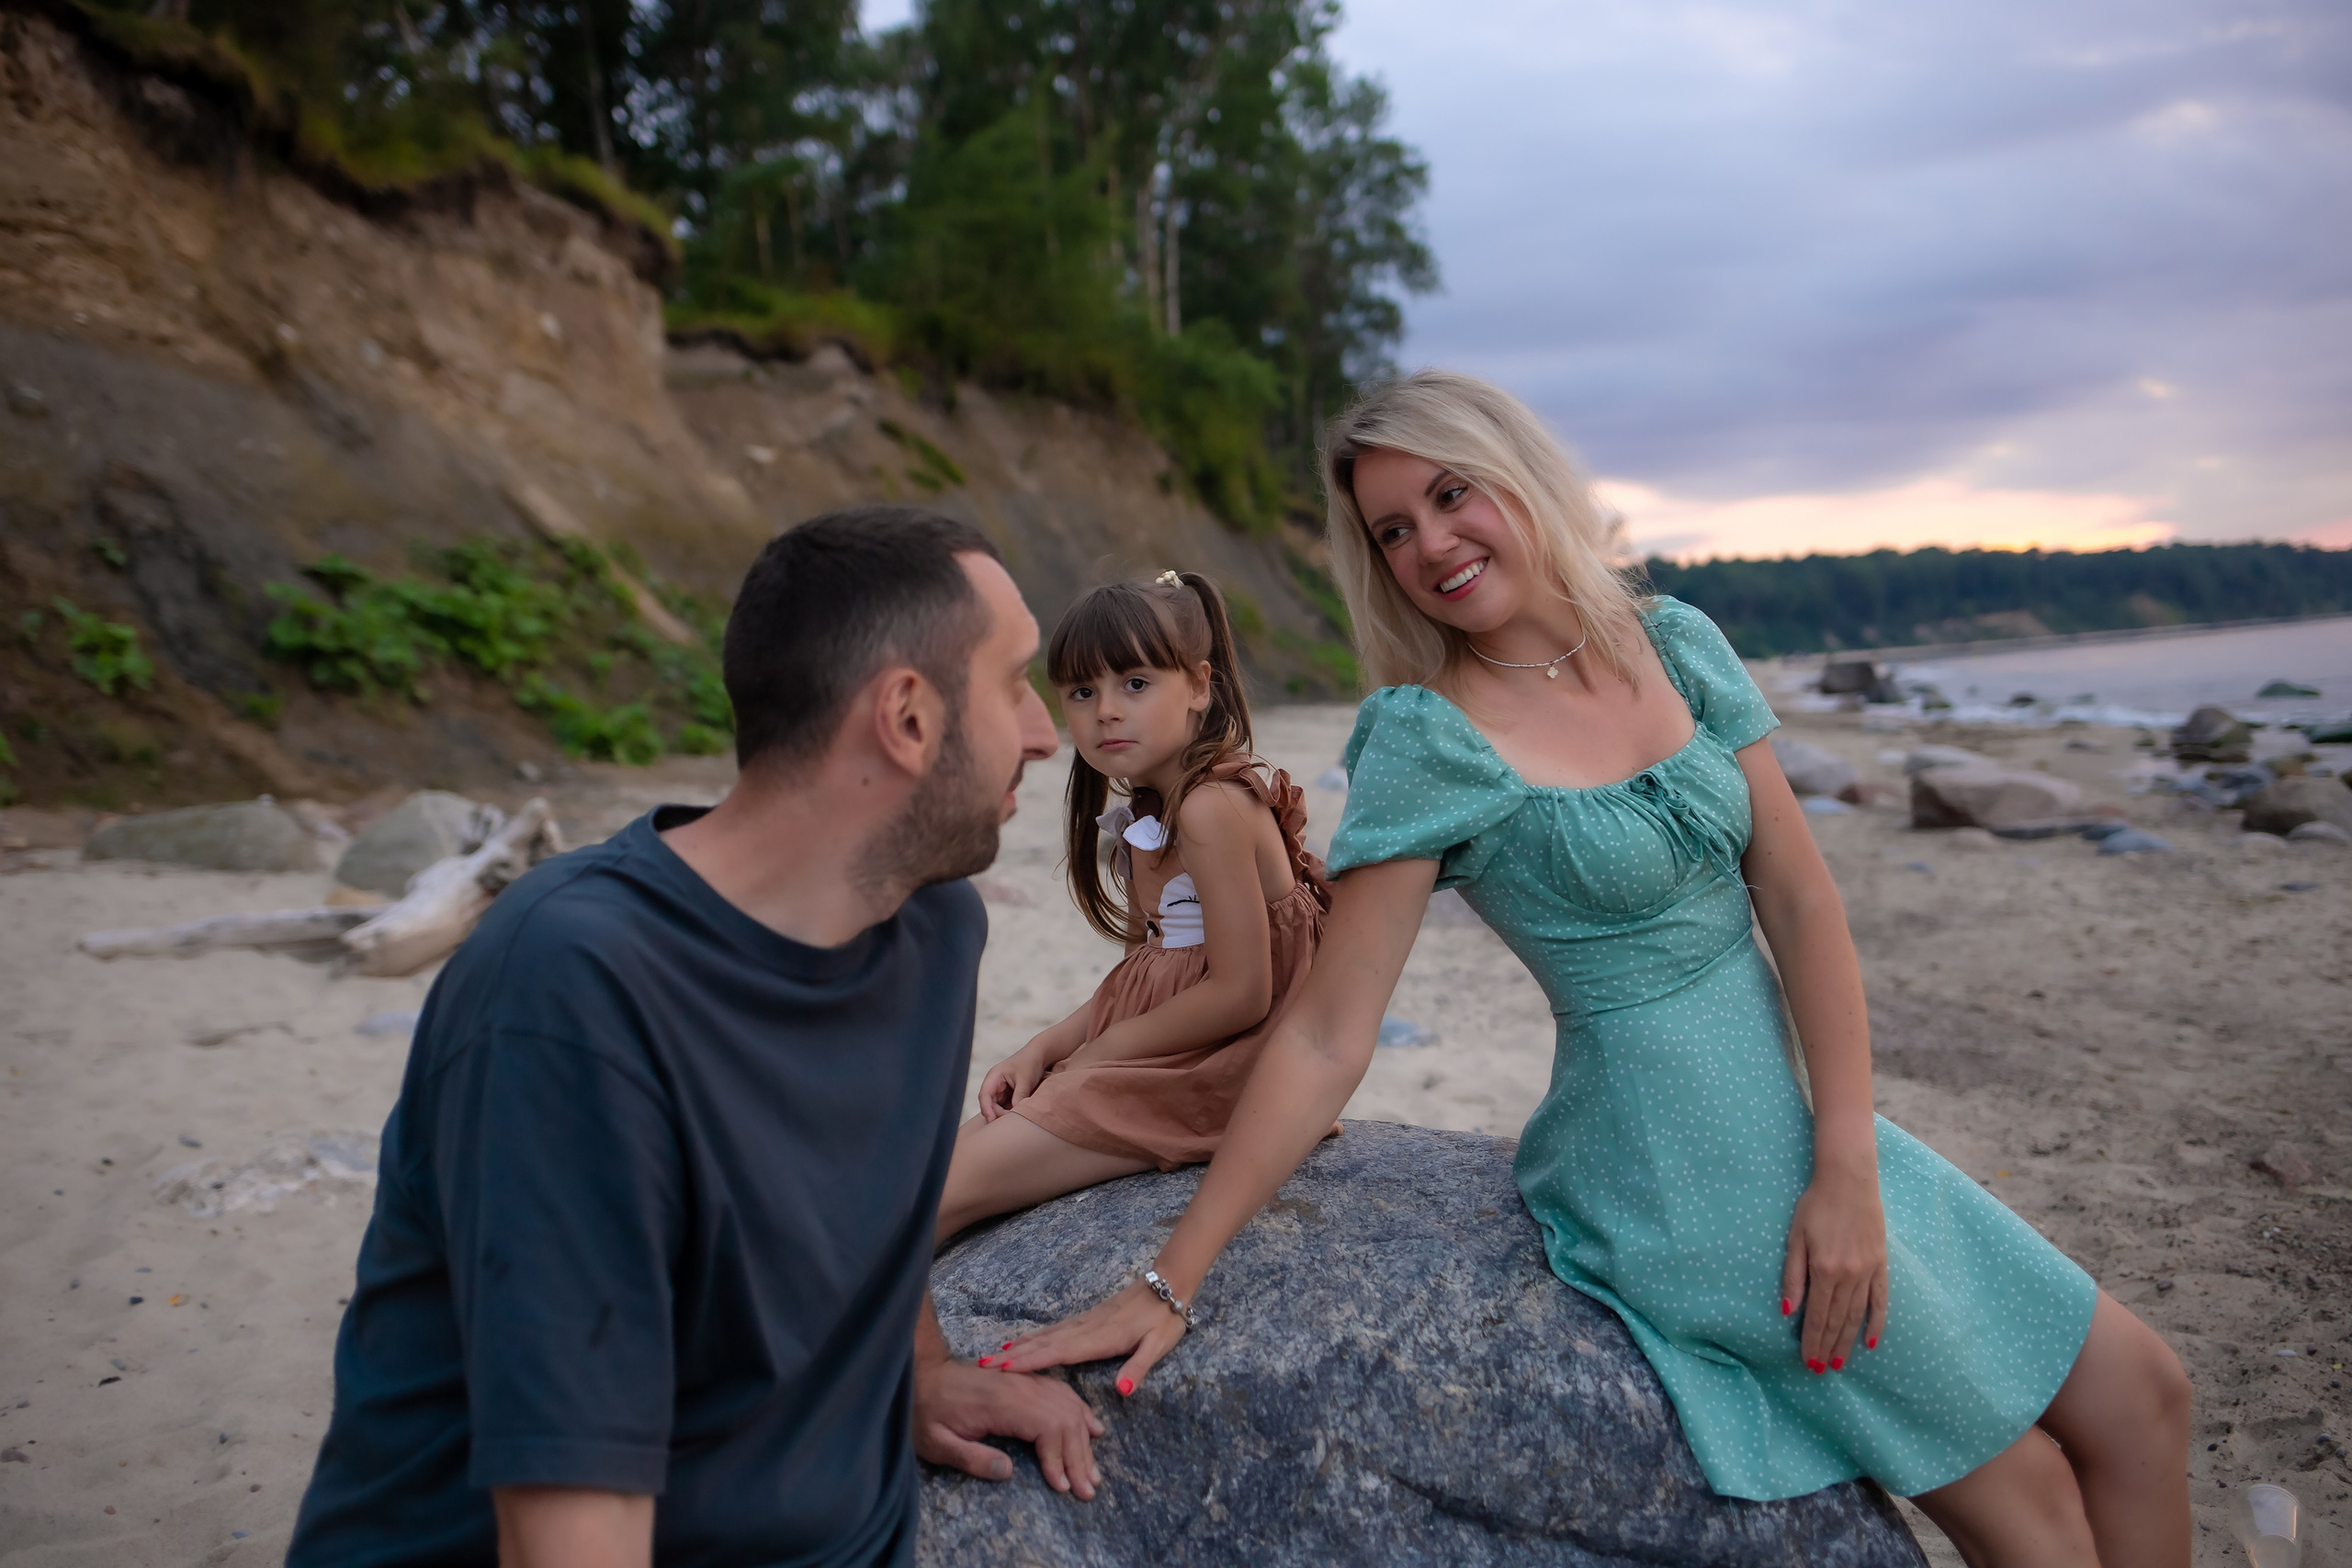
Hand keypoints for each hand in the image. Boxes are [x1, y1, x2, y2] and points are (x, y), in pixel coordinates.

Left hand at [912, 1348, 1103, 1498]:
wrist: (922, 1374)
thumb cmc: (926, 1412)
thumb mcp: (936, 1442)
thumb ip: (970, 1458)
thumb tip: (1008, 1472)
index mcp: (1001, 1402)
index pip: (1045, 1427)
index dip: (1057, 1459)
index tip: (1062, 1487)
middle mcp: (1020, 1387)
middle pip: (1063, 1419)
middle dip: (1079, 1457)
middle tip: (1087, 1490)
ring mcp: (1025, 1381)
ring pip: (1067, 1407)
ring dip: (1083, 1440)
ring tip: (1093, 1471)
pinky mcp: (1026, 1381)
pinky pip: (1063, 1393)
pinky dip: (1080, 1412)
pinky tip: (1092, 1428)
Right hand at [977, 1043, 1047, 1121]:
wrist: (1039, 1056)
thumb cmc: (1030, 1063)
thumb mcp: (1025, 1080)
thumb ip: (1020, 1095)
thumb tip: (1015, 1113)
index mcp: (994, 1076)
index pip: (984, 1095)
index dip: (986, 1109)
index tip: (992, 1119)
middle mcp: (994, 1084)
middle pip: (989, 1104)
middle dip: (997, 1113)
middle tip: (1010, 1121)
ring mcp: (1000, 1089)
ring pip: (996, 1107)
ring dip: (1003, 1114)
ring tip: (1015, 1119)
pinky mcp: (1007, 1094)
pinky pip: (1004, 1106)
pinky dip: (1009, 1111)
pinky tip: (1017, 1115)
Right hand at [988, 1280, 1186, 1396]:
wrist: (1167, 1286)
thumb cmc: (1164, 1320)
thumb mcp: (1158, 1346)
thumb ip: (1138, 1368)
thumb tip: (1122, 1392)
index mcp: (1101, 1338)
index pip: (1060, 1352)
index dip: (1032, 1361)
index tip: (1004, 1369)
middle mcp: (1086, 1328)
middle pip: (1044, 1343)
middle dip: (1014, 1356)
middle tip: (984, 1367)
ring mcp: (1084, 1322)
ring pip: (1045, 1335)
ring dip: (1019, 1346)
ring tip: (992, 1357)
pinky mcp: (1086, 1319)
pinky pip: (1053, 1330)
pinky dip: (1033, 1337)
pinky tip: (1022, 1342)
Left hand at [1780, 1165, 1888, 1372]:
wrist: (1849, 1181)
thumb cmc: (1815, 1206)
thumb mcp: (1795, 1237)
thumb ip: (1793, 1275)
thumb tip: (1789, 1310)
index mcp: (1824, 1270)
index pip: (1818, 1315)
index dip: (1812, 1340)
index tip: (1808, 1361)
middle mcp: (1849, 1276)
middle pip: (1837, 1320)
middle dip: (1827, 1347)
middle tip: (1820, 1370)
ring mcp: (1868, 1271)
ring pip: (1857, 1315)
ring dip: (1847, 1341)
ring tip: (1840, 1362)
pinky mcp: (1881, 1265)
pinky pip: (1880, 1300)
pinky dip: (1876, 1323)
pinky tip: (1871, 1342)